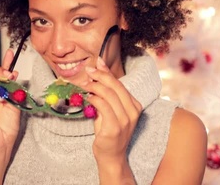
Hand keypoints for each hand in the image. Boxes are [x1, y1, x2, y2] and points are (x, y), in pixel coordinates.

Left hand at [80, 57, 141, 182]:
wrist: (111, 156)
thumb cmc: (109, 132)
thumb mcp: (109, 109)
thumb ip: (106, 93)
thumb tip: (97, 71)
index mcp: (135, 105)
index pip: (120, 84)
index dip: (106, 72)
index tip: (96, 64)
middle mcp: (133, 112)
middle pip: (115, 86)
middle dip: (99, 75)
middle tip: (87, 71)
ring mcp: (125, 120)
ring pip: (108, 94)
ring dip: (94, 86)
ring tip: (84, 84)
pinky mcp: (114, 128)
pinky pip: (103, 106)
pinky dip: (93, 99)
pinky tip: (87, 98)